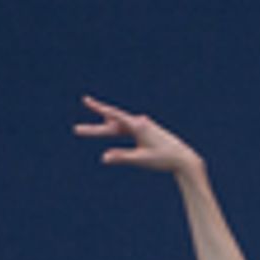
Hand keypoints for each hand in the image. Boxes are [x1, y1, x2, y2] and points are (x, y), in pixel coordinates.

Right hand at [73, 94, 201, 174]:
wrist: (183, 158)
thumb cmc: (163, 159)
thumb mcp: (141, 160)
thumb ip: (122, 157)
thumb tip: (104, 158)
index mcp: (137, 126)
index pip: (113, 115)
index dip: (98, 107)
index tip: (86, 100)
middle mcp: (140, 122)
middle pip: (112, 123)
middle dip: (95, 127)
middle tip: (77, 130)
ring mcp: (144, 126)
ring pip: (119, 126)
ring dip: (105, 128)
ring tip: (91, 130)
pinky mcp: (147, 131)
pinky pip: (127, 128)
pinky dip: (116, 129)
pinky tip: (112, 127)